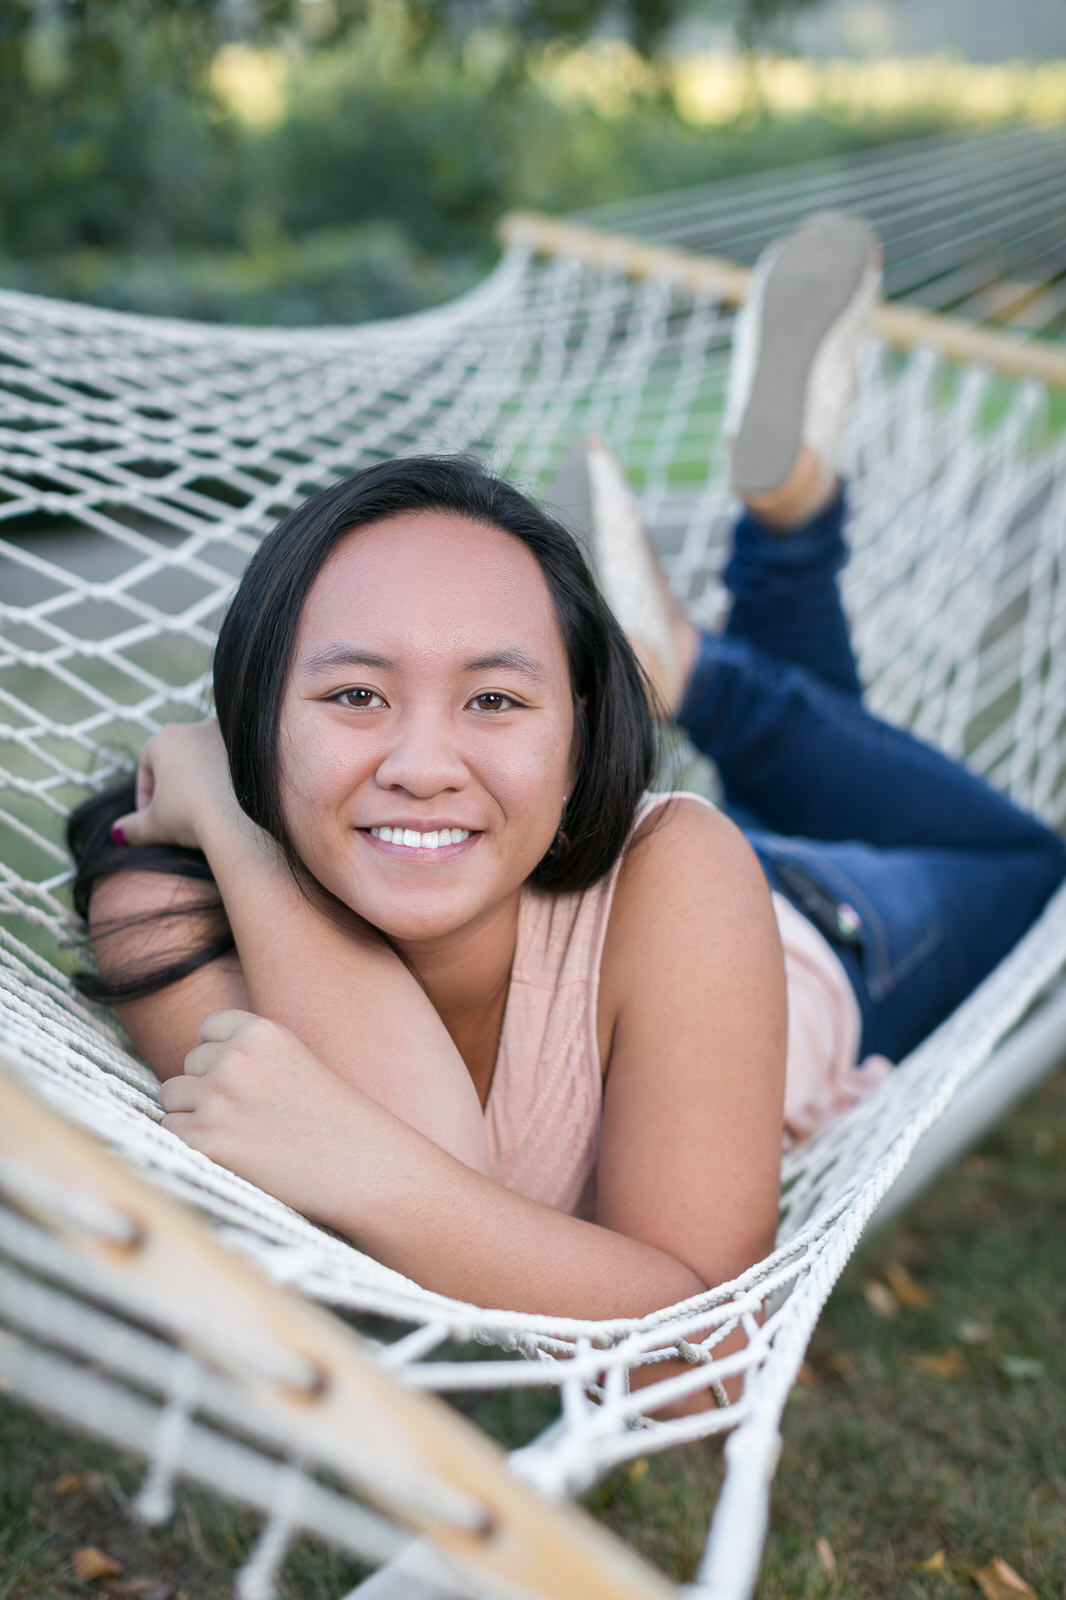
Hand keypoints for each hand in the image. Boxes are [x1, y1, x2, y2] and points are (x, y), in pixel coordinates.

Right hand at [113, 719, 238, 850]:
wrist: (237, 819)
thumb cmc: (189, 816)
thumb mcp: (153, 826)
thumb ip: (131, 827)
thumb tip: (118, 833)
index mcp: (165, 738)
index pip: (147, 765)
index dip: (144, 793)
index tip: (149, 815)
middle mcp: (195, 727)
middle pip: (176, 757)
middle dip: (171, 784)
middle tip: (172, 812)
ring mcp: (225, 734)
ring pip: (204, 757)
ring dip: (198, 778)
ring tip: (200, 806)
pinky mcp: (251, 747)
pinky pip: (231, 763)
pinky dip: (224, 778)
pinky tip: (224, 800)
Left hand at [158, 1009, 379, 1223]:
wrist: (363, 1168)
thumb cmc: (336, 1120)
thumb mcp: (296, 1062)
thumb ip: (249, 1053)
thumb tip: (194, 1064)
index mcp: (260, 1032)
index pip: (208, 1028)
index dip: (220, 1053)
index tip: (242, 1079)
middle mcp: (233, 1059)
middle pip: (188, 1064)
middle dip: (207, 1086)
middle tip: (248, 1115)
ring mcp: (216, 1100)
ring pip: (172, 1096)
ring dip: (193, 1114)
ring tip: (238, 1133)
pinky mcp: (206, 1142)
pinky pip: (172, 1132)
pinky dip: (192, 1144)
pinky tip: (230, 1154)